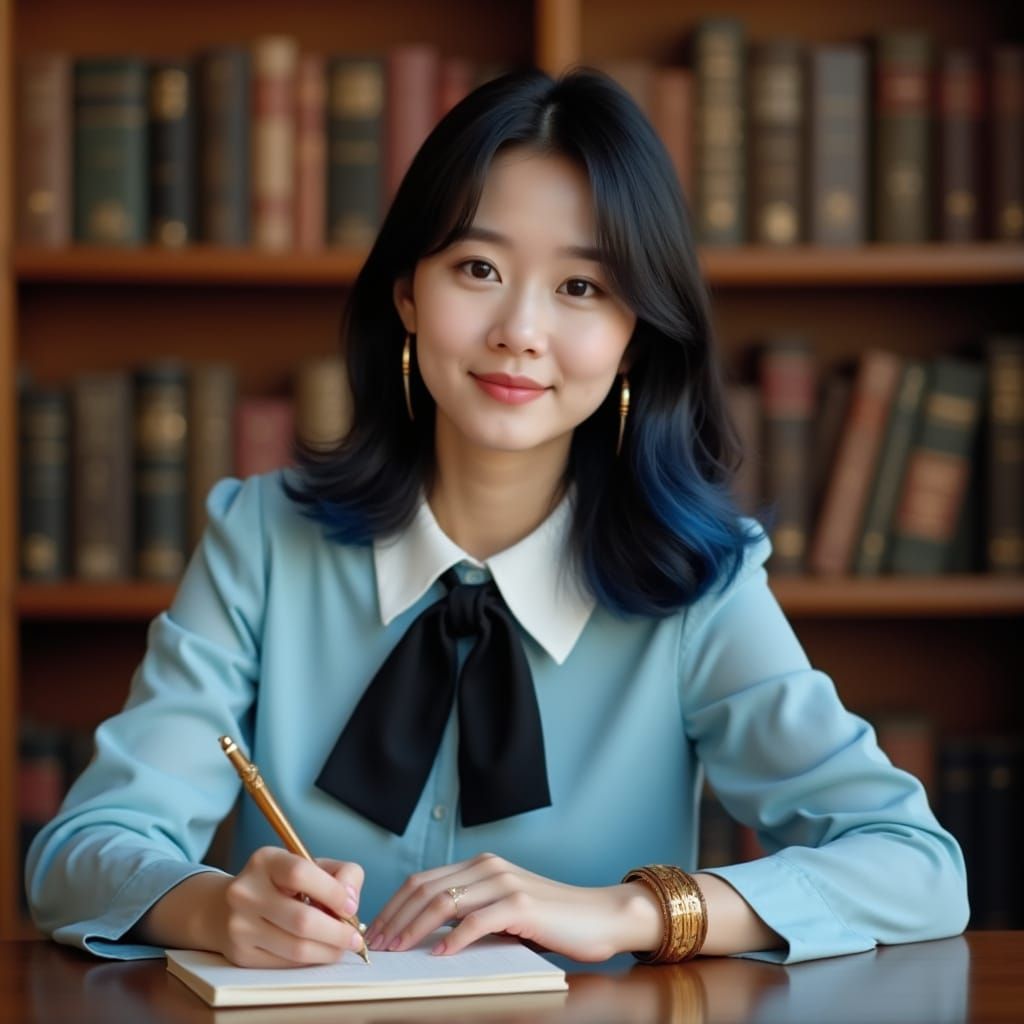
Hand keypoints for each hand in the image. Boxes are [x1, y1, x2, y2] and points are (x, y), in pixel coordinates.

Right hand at [218, 847, 365, 966]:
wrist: (227, 908)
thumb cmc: (282, 885)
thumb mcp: (310, 866)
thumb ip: (342, 874)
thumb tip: (351, 901)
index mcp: (265, 861)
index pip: (300, 873)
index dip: (332, 892)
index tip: (351, 906)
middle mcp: (246, 892)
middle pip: (302, 919)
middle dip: (338, 932)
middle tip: (355, 937)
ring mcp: (239, 926)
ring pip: (296, 948)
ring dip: (328, 951)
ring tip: (342, 947)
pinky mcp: (241, 954)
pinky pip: (286, 963)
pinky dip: (311, 960)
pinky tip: (320, 952)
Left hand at [365, 852, 660, 961]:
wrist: (601, 915)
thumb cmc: (553, 920)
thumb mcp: (505, 910)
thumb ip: (471, 913)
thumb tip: (427, 935)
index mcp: (481, 865)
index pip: (423, 880)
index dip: (394, 905)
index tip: (376, 931)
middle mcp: (489, 867)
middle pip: (425, 888)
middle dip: (394, 918)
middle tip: (376, 945)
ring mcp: (504, 883)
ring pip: (443, 902)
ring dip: (413, 929)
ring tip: (397, 950)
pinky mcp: (520, 904)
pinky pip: (475, 921)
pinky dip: (451, 940)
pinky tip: (437, 955)